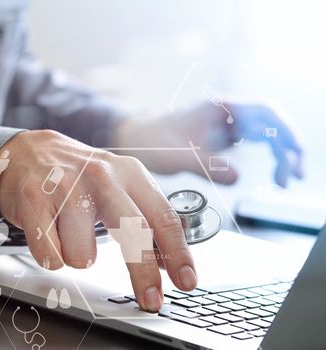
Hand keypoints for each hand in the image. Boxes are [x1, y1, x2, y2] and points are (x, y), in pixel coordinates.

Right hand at [0, 130, 196, 310]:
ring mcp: (66, 187)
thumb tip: (165, 261)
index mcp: (129, 173)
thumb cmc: (78, 175)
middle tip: (150, 300)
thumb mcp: (117, 184)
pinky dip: (50, 255)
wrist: (27, 152)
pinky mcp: (34, 200)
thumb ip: (143, 217)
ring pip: (82, 256)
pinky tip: (48, 232)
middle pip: (132, 232)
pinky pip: (50, 256)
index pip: (162, 216)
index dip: (178, 253)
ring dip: (76, 256)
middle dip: (143, 273)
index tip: (187, 281)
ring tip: (67, 232)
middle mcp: (101, 177)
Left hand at [115, 100, 303, 186]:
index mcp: (218, 107)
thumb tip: (237, 177)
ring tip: (283, 181)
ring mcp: (225, 124)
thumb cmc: (148, 139)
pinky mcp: (222, 137)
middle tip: (292, 177)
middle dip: (287, 148)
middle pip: (270, 124)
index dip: (284, 131)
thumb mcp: (175, 155)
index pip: (264, 112)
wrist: (132, 136)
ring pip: (265, 135)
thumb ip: (205, 164)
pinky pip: (254, 144)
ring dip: (280, 155)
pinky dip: (267, 158)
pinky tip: (272, 175)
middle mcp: (226, 112)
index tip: (293, 152)